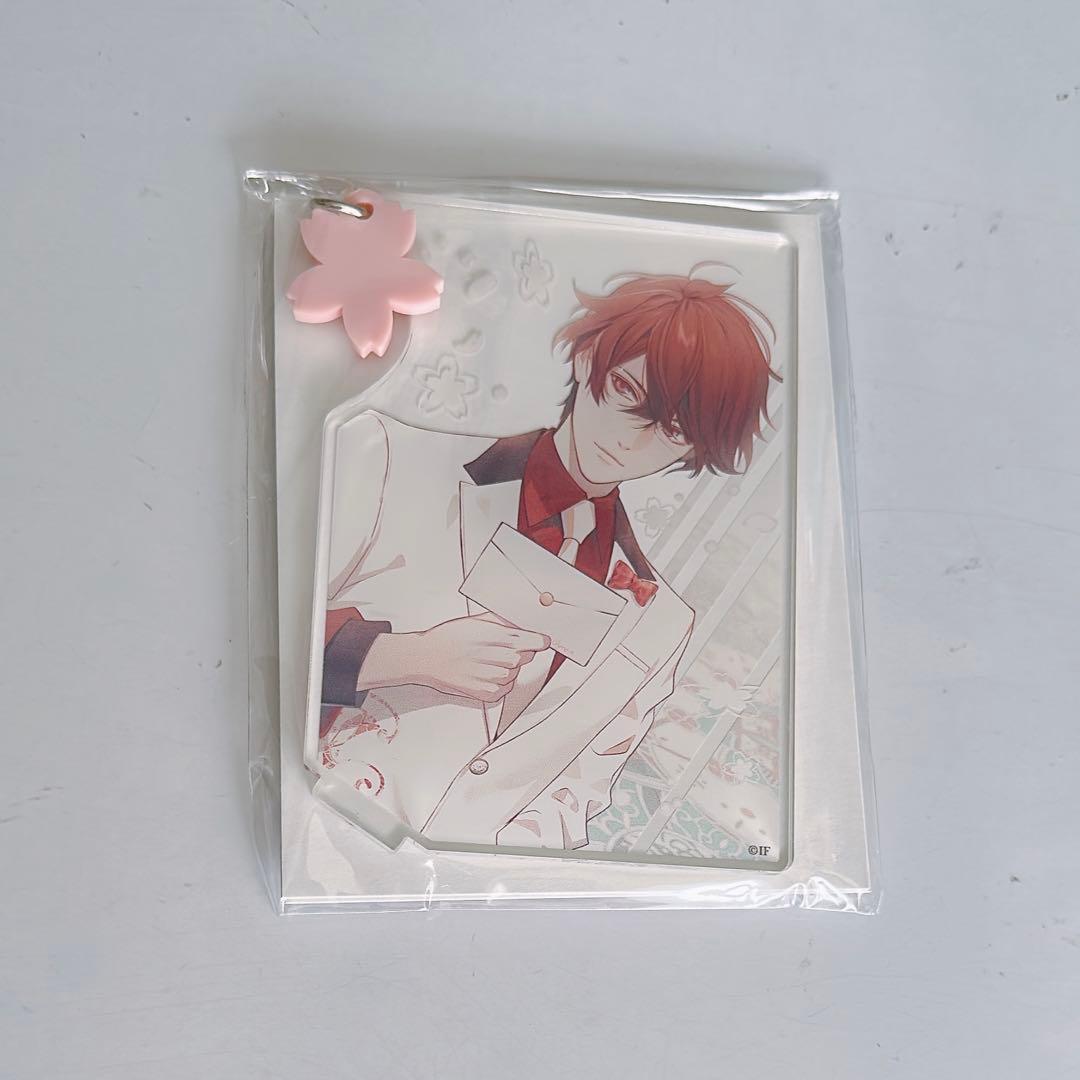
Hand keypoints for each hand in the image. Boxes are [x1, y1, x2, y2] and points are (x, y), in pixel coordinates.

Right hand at [358, 616, 549, 702]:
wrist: (426, 658)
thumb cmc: (449, 637)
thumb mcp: (478, 620)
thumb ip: (505, 621)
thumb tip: (524, 621)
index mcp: (502, 638)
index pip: (538, 642)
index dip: (537, 640)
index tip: (537, 639)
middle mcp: (502, 659)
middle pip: (527, 657)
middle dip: (517, 651)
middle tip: (497, 648)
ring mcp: (496, 679)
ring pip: (515, 673)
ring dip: (506, 667)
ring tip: (484, 660)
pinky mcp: (488, 694)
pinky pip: (505, 688)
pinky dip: (497, 682)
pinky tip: (481, 673)